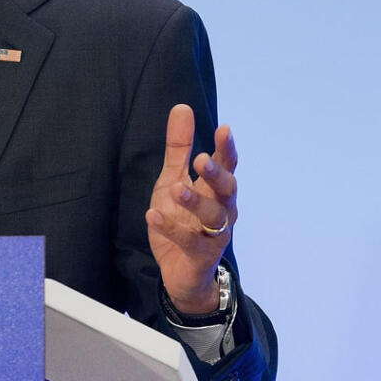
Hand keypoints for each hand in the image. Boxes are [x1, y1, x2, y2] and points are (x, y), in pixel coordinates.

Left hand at [145, 103, 237, 314]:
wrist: (181, 271)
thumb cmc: (181, 219)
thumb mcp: (173, 179)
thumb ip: (179, 148)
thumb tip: (182, 108)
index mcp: (216, 189)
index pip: (227, 165)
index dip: (226, 149)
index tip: (224, 129)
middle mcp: (222, 210)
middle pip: (228, 190)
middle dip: (217, 175)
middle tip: (202, 160)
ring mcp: (214, 235)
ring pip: (213, 217)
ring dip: (195, 202)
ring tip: (175, 189)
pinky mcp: (200, 256)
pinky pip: (189, 242)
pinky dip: (171, 228)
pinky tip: (153, 214)